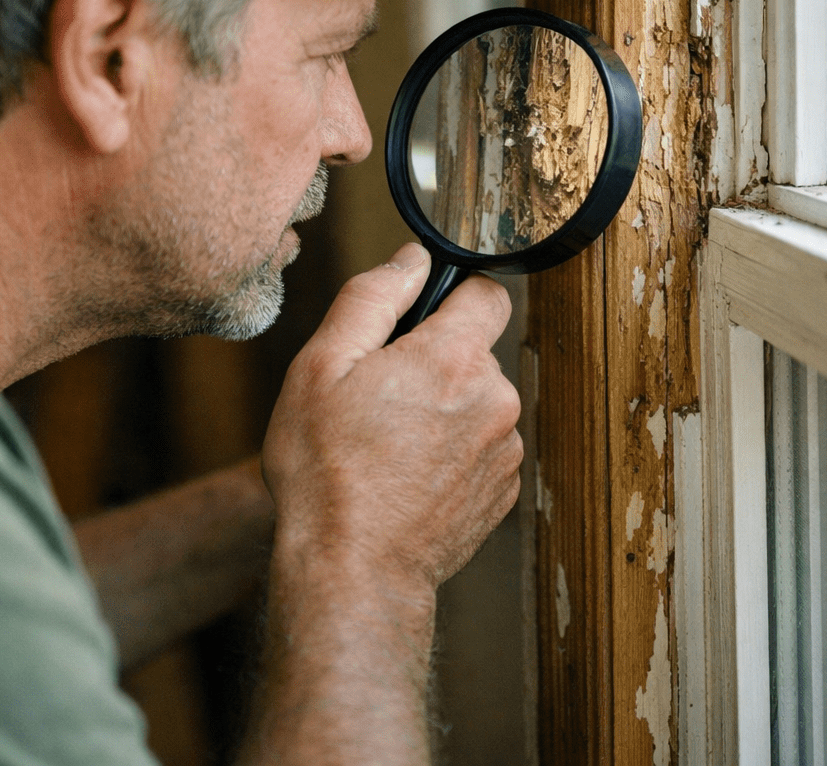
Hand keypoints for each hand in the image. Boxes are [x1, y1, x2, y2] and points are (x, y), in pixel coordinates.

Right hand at [262, 243, 522, 591]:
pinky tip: (407, 476)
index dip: (451, 297)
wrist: (353, 569)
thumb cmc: (325, 471)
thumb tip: (412, 258)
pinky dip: (452, 452)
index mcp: (454, 359)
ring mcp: (504, 450)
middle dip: (433, 362)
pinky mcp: (503, 492)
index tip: (416, 322)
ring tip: (388, 446)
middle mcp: (495, 400)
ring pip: (477, 401)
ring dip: (443, 410)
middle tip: (377, 398)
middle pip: (474, 352)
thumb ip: (372, 297)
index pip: (487, 292)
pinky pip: (481, 447)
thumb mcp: (321, 366)